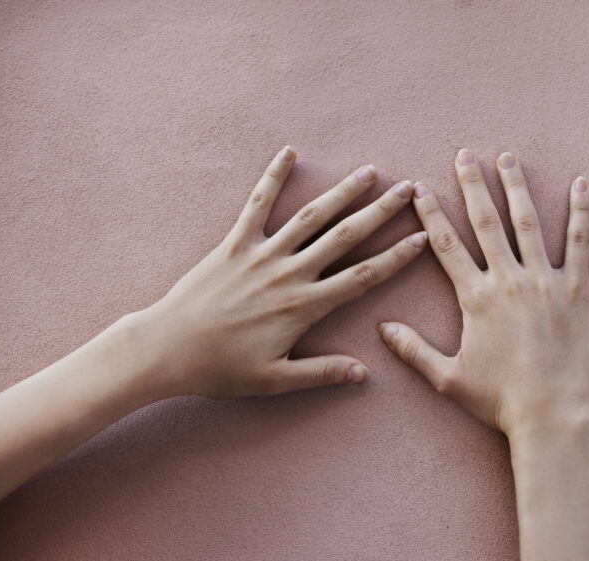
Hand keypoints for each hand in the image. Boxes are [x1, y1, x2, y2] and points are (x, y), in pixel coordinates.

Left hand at [129, 145, 426, 398]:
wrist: (166, 349)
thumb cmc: (221, 370)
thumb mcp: (276, 380)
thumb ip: (322, 373)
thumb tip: (364, 372)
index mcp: (305, 306)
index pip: (362, 277)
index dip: (395, 258)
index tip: (422, 239)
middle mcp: (289, 274)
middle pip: (345, 237)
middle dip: (380, 213)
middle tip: (408, 191)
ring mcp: (261, 255)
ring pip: (311, 217)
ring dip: (342, 192)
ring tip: (368, 172)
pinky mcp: (233, 244)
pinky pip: (257, 205)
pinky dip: (273, 177)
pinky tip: (289, 153)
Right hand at [377, 148, 588, 435]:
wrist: (551, 415)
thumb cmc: (499, 402)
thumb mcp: (448, 379)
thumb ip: (414, 350)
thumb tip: (382, 328)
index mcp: (475, 298)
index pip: (447, 246)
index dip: (432, 215)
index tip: (421, 189)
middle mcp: (507, 281)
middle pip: (486, 223)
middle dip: (472, 186)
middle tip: (464, 155)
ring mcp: (544, 283)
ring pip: (528, 223)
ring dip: (517, 187)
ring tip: (509, 158)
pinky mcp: (577, 292)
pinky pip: (580, 244)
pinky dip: (581, 213)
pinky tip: (582, 185)